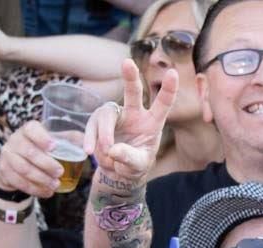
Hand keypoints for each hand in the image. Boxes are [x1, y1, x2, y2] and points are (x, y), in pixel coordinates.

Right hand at [0, 121, 63, 196]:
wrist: (16, 164)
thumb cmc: (41, 150)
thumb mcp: (54, 142)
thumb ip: (70, 140)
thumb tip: (88, 143)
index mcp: (28, 130)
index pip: (31, 129)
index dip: (42, 137)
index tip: (54, 147)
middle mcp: (15, 140)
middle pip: (29, 152)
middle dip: (46, 164)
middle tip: (60, 172)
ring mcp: (7, 155)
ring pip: (23, 168)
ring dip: (41, 179)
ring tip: (55, 185)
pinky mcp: (4, 170)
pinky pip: (19, 181)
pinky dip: (34, 189)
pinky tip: (47, 192)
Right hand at [84, 58, 176, 184]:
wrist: (118, 171)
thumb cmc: (135, 165)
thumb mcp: (138, 166)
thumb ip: (129, 158)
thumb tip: (114, 149)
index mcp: (152, 123)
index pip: (163, 103)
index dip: (168, 89)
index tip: (173, 73)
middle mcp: (134, 114)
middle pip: (133, 92)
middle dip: (130, 77)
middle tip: (127, 62)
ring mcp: (116, 116)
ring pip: (107, 114)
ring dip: (104, 133)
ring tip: (106, 151)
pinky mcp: (99, 121)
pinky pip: (93, 125)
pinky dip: (90, 138)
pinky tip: (89, 151)